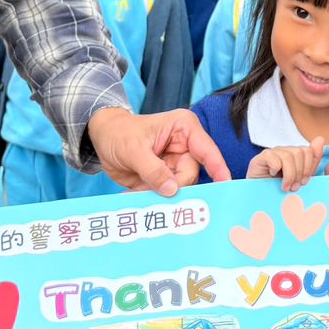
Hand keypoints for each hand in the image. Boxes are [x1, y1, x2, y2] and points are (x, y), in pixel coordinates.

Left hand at [88, 107, 231, 196]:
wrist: (102, 138)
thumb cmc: (119, 133)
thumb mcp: (133, 149)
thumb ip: (153, 170)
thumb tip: (172, 190)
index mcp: (184, 129)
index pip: (206, 150)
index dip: (218, 167)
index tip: (225, 183)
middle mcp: (185, 148)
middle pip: (190, 176)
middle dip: (174, 188)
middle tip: (154, 194)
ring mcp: (176, 165)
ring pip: (179, 189)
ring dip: (160, 196)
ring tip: (138, 191)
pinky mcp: (166, 179)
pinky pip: (166, 195)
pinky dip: (151, 199)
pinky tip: (135, 193)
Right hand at [249, 138, 325, 190]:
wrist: (260, 198)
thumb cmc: (281, 189)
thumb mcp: (301, 179)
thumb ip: (312, 161)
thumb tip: (321, 139)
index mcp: (295, 155)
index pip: (309, 151)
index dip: (309, 167)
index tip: (305, 182)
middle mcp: (284, 151)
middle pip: (300, 152)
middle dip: (299, 173)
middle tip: (294, 187)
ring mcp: (273, 153)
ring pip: (288, 156)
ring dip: (289, 175)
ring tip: (285, 187)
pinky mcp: (261, 158)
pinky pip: (273, 158)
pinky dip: (275, 169)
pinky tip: (272, 177)